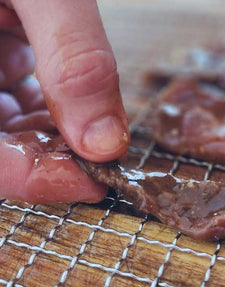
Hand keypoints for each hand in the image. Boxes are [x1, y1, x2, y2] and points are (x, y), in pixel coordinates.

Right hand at [0, 0, 128, 202]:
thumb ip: (74, 59)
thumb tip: (106, 141)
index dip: (31, 177)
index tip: (92, 182)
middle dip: (52, 158)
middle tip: (108, 164)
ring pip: (9, 124)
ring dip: (59, 137)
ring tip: (102, 136)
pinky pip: (19, 97)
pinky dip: (56, 108)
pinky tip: (85, 107)